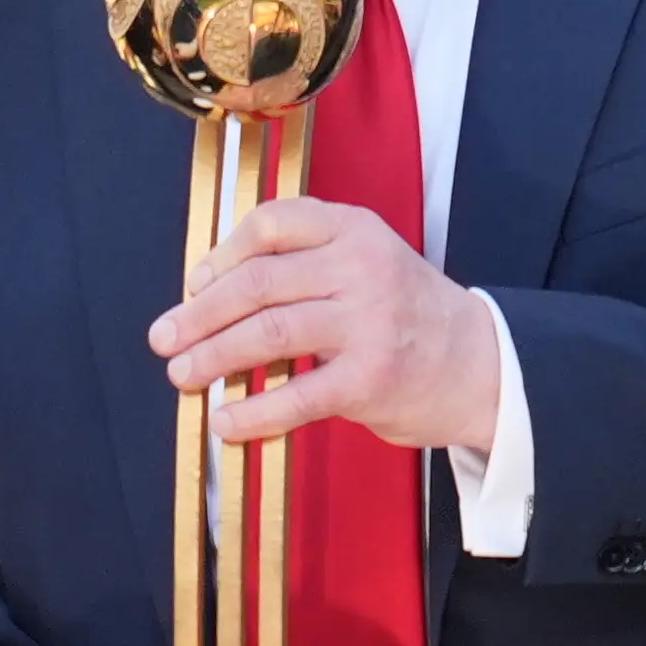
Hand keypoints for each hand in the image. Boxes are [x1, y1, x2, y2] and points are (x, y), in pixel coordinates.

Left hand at [150, 198, 503, 453]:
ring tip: (182, 374)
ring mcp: (368, 323)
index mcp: (354, 229)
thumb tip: (211, 292)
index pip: (273, 224)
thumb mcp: (367, 261)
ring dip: (213, 357)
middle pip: (258, 284)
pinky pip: (296, 395)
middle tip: (164, 338)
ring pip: (269, 334)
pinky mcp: (371, 379)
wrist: (482, 366)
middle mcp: (361, 267)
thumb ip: (305, 263)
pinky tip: (226, 421)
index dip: (222, 255)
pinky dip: (253, 411)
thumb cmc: (407, 316)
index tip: (194, 285)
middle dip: (200, 314)